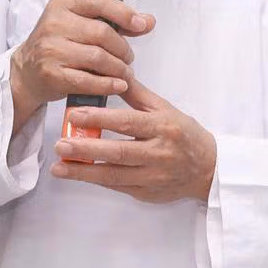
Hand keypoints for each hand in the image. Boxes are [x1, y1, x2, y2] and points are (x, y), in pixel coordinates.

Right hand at [9, 0, 154, 129]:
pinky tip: (117, 85)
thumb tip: (148, 21)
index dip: (123, 12)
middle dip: (122, 48)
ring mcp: (51, 50)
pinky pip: (88, 80)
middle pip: (102, 33)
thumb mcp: (80, 24)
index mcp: (62, 5)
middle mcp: (54, 24)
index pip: (97, 1)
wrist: (26, 72)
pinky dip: (108, 84)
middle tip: (128, 58)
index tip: (140, 24)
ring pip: (98, 57)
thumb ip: (113, 21)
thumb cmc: (59, 45)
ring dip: (119, 68)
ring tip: (125, 73)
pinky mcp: (52, 74)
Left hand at [52, 79, 216, 203]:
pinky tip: (76, 175)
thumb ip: (138, 95)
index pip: (127, 122)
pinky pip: (117, 186)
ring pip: (114, 175)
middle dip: (87, 150)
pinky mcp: (146, 192)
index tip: (75, 116)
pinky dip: (95, 181)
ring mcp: (152, 176)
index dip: (100, 119)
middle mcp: (158, 153)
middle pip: (118, 152)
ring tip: (59, 167)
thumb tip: (114, 74)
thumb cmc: (184, 134)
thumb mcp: (165, 109)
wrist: (208, 168)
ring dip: (84, 172)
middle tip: (60, 145)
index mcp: (162, 127)